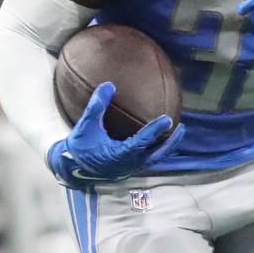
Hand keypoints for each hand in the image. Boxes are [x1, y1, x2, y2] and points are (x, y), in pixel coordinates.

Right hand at [47, 81, 183, 187]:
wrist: (73, 167)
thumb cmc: (80, 146)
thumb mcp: (86, 125)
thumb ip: (97, 106)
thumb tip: (108, 85)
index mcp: (120, 154)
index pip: (142, 142)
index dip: (155, 130)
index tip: (167, 119)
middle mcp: (129, 163)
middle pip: (157, 154)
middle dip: (170, 142)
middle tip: (181, 127)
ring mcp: (131, 167)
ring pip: (155, 158)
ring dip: (167, 146)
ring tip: (176, 133)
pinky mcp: (130, 167)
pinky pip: (150, 159)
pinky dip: (158, 150)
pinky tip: (162, 140)